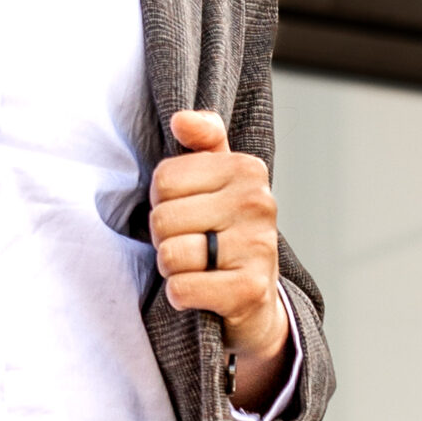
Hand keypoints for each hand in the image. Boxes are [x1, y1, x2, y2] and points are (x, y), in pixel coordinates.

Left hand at [150, 109, 290, 409]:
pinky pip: (181, 288)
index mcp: (246, 169)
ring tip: (196, 267)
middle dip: (165, 238)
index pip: (163, 179)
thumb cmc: (225, 231)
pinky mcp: (250, 290)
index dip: (162, 202)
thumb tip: (181, 120)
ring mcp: (258, 247)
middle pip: (162, 218)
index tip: (186, 213)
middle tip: (191, 245)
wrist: (256, 300)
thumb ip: (202, 140)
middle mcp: (259, 203)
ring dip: (171, 268)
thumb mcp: (217, 178)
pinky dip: (180, 295)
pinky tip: (200, 292)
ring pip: (170, 254)